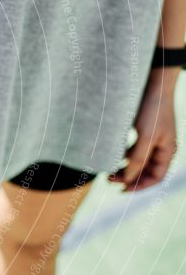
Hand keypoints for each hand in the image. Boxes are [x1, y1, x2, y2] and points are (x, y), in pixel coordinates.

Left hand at [110, 68, 178, 191]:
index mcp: (167, 151)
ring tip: (106, 172)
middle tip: (108, 180)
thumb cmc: (152, 110)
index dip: (140, 186)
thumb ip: (137, 159)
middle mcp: (160, 148)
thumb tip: (128, 179)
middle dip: (128, 178)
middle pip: (144, 171)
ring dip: (122, 168)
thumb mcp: (146, 137)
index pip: (155, 177)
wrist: (151, 84)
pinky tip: (110, 157)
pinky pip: (130, 151)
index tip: (122, 190)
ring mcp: (151, 140)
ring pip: (136, 162)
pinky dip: (120, 156)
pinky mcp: (141, 132)